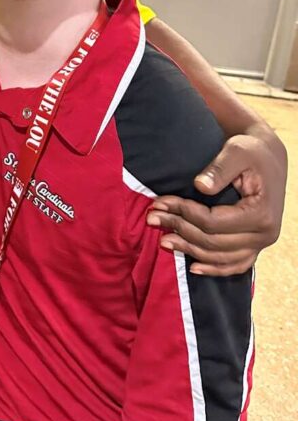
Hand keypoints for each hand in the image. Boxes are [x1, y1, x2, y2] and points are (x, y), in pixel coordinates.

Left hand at [146, 129, 286, 276]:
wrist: (269, 158)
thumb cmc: (252, 152)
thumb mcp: (237, 151)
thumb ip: (219, 169)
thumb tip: (200, 186)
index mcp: (261, 213)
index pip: (213, 222)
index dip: (183, 213)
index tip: (160, 202)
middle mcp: (265, 234)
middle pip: (213, 242)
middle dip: (179, 229)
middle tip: (151, 218)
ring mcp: (261, 244)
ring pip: (220, 257)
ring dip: (189, 250)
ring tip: (162, 240)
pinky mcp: (255, 246)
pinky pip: (235, 265)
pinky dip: (214, 269)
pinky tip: (192, 267)